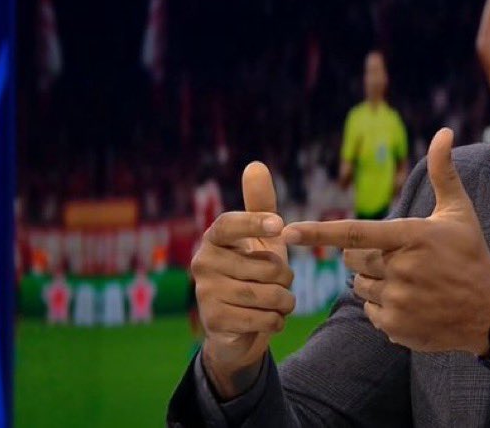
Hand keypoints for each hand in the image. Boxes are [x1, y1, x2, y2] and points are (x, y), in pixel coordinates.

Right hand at [193, 162, 294, 395]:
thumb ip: (260, 203)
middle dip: (287, 279)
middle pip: (266, 268)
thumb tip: (255, 165)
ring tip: (281, 301)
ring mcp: (205, 293)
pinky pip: (264, 319)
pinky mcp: (214, 321)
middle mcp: (202, 263)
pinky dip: (277, 321)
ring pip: (268, 295)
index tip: (279, 225)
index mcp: (214, 238)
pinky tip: (271, 319)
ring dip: (286, 301)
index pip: (229, 224)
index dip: (254, 222)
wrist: (238, 325)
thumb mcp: (261, 238)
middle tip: (280, 283)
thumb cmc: (253, 271)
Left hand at [284, 128, 489, 354]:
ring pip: (360, 287)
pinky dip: (384, 306)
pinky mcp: (395, 326)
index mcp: (411, 237)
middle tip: (399, 259)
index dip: (319, 232)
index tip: (288, 231)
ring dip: (376, 283)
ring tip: (409, 282)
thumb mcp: (459, 212)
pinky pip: (370, 312)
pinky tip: (412, 303)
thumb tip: (444, 131)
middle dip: (368, 257)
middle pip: (353, 260)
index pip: (355, 233)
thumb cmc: (471, 254)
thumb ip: (443, 172)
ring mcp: (397, 300)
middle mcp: (401, 269)